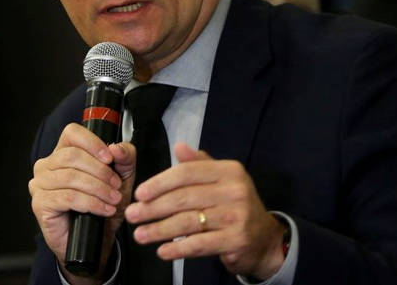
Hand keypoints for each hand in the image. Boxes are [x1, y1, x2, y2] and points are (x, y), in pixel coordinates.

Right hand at [29, 123, 136, 281]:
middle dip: (99, 171)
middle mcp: (47, 165)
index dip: (92, 143)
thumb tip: (117, 148)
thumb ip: (124, 158)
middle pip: (71, 155)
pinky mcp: (40, 204)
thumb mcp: (121, 179)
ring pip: (70, 177)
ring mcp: (40, 184)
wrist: (95, 242)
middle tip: (116, 185)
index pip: (71, 133)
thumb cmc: (102, 207)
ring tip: (113, 200)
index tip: (110, 158)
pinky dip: (91, 203)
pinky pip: (68, 197)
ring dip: (98, 188)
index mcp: (63, 153)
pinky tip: (103, 209)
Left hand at [124, 142, 285, 279]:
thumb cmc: (235, 206)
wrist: (264, 239)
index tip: (139, 194)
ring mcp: (236, 216)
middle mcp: (235, 190)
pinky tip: (162, 251)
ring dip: (159, 230)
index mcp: (229, 171)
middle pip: (184, 198)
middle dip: (153, 208)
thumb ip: (199, 165)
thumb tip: (179, 146)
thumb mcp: (222, 180)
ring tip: (140, 235)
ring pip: (188, 222)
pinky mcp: (236, 240)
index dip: (160, 183)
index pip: (187, 173)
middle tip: (132, 215)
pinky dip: (178, 248)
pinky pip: (199, 244)